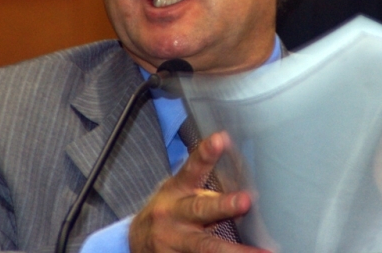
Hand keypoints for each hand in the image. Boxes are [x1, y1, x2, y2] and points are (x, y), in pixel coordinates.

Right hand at [129, 131, 267, 252]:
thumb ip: (206, 190)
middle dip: (223, 206)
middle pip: (199, 210)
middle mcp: (173, 215)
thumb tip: (246, 192)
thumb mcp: (179, 192)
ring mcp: (172, 241)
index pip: (192, 169)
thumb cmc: (168, 211)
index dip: (206, 154)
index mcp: (176, 190)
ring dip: (233, 251)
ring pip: (204, 247)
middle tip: (245, 201)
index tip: (221, 139)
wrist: (136, 241)